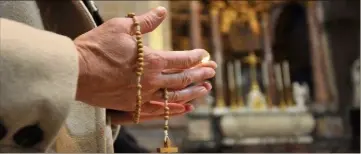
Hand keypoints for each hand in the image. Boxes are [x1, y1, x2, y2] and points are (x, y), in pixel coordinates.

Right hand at [74, 7, 215, 120]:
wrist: (75, 71)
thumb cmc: (97, 47)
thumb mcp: (121, 28)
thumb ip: (145, 22)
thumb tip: (161, 11)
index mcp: (152, 60)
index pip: (182, 60)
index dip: (196, 57)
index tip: (205, 55)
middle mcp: (152, 80)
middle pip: (183, 79)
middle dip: (201, 74)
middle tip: (212, 71)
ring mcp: (144, 96)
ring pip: (175, 96)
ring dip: (193, 92)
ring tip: (205, 89)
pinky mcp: (133, 106)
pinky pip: (159, 112)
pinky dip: (175, 110)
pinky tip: (185, 108)